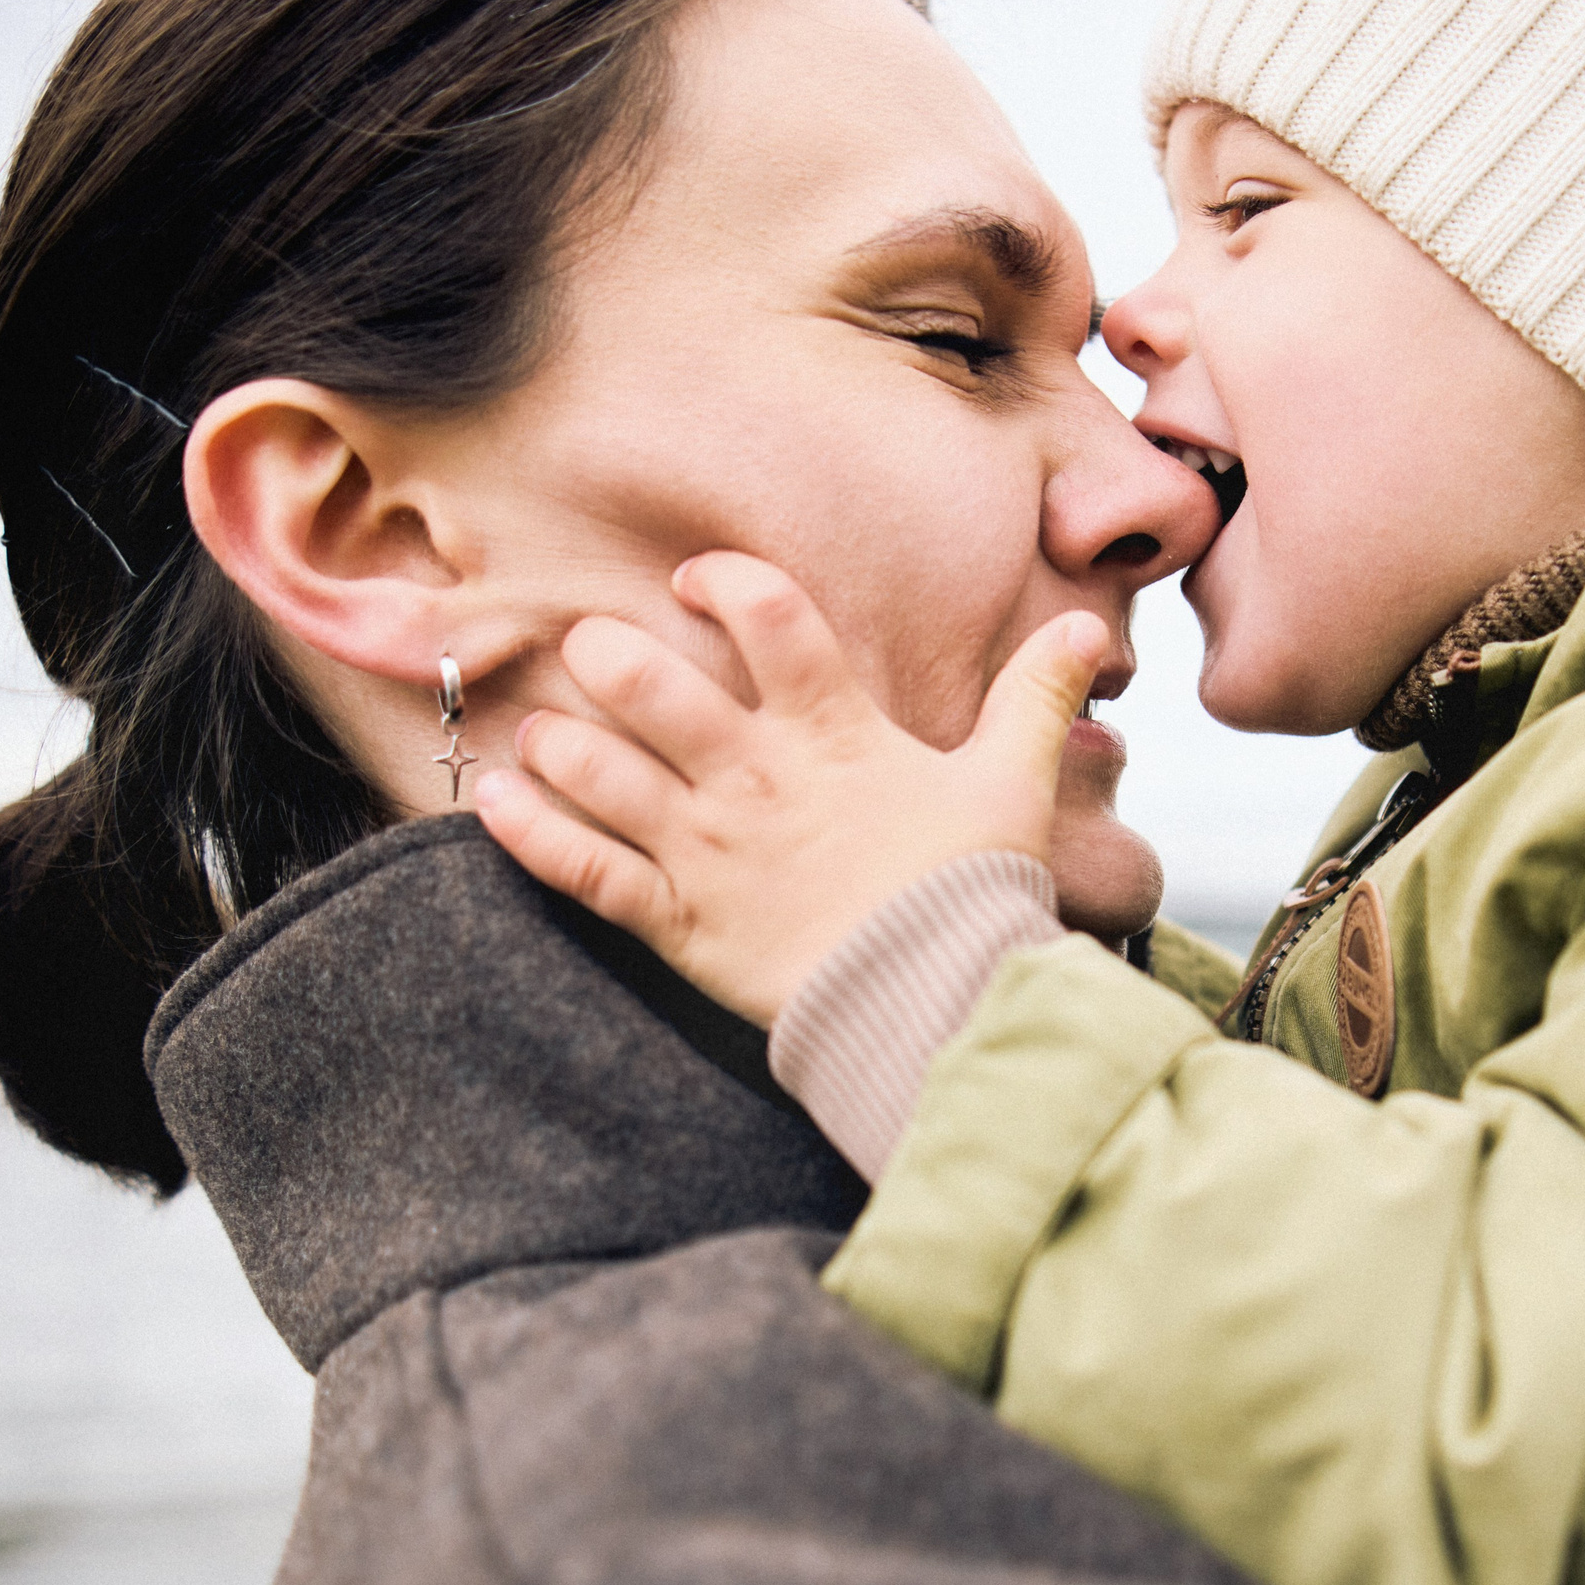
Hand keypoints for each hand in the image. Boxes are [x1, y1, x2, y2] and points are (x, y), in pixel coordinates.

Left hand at [475, 551, 1102, 1027]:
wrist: (940, 1005)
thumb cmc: (976, 891)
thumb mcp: (1015, 781)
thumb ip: (1038, 696)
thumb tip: (1091, 627)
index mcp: (834, 734)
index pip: (769, 617)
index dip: (725, 582)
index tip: (699, 579)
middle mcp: (755, 778)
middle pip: (652, 685)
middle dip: (608, 652)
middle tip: (594, 646)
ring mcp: (708, 850)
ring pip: (602, 771)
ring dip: (559, 740)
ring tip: (542, 727)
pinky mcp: (678, 921)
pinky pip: (583, 871)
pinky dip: (530, 835)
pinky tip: (492, 803)